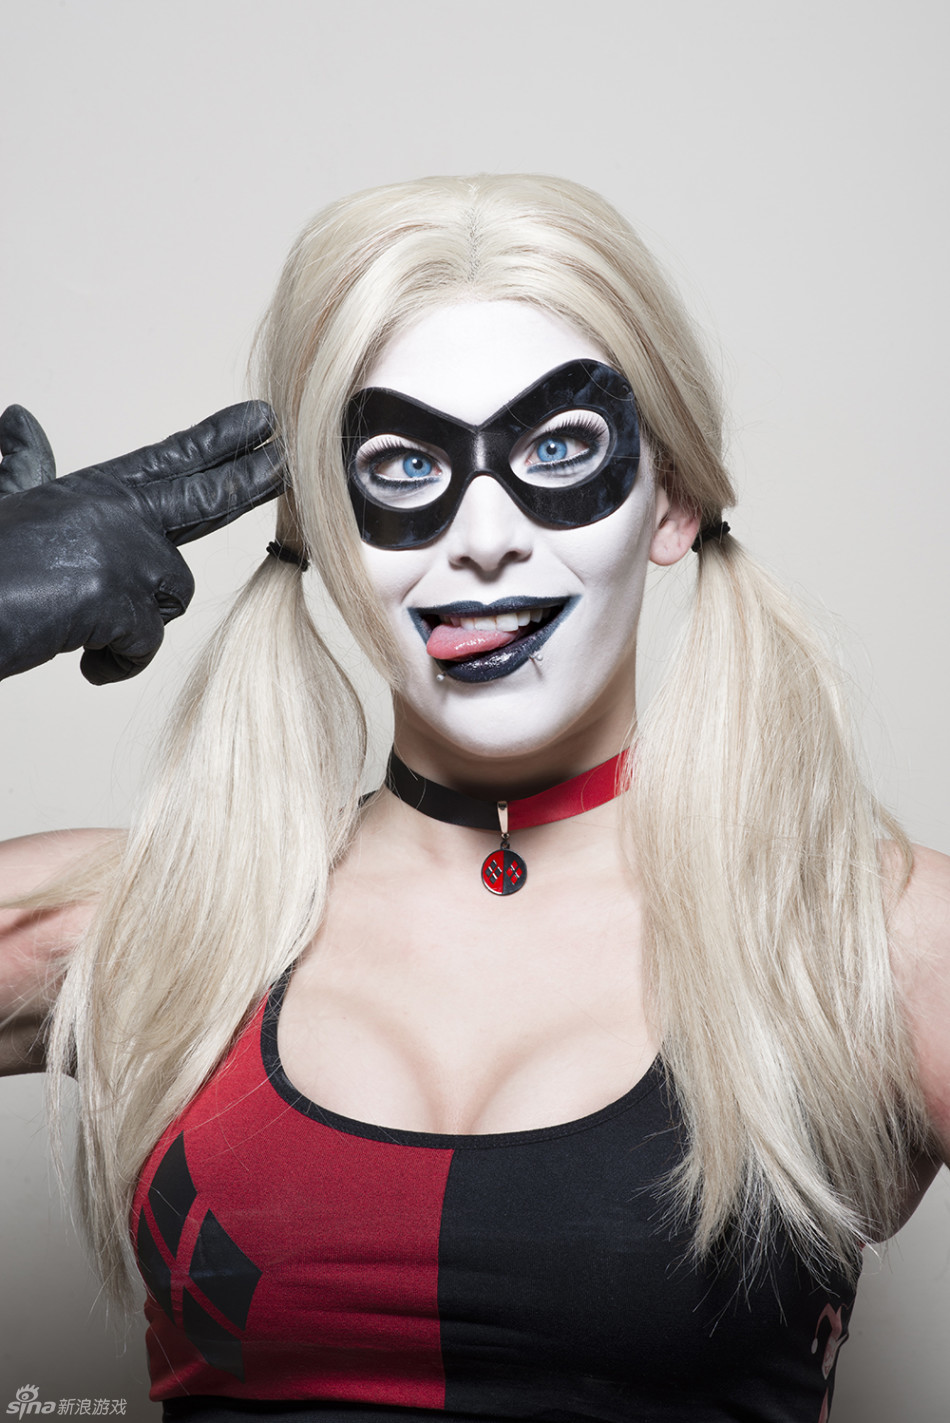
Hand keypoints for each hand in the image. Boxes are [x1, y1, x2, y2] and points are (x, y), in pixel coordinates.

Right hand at [0, 402, 282, 683]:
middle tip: (285, 459)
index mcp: (91, 490)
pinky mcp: (113, 592)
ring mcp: (116, 547)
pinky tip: (79, 656)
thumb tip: (18, 420)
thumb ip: (25, 469)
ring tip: (73, 623)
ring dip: (131, 622)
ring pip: (170, 594)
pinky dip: (113, 661)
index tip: (264, 420)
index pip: (170, 460)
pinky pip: (145, 642)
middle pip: (204, 495)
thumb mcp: (9, 507)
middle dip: (249, 479)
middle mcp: (112, 509)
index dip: (219, 441)